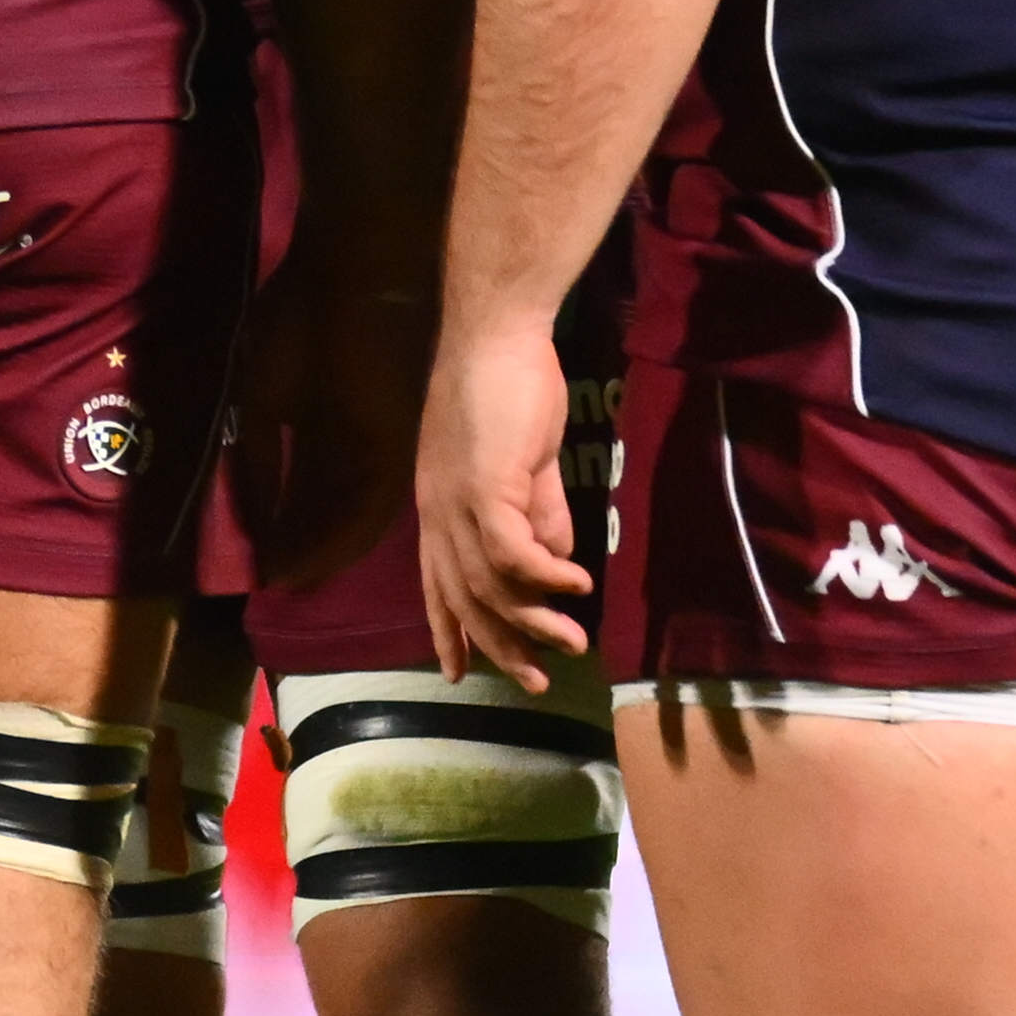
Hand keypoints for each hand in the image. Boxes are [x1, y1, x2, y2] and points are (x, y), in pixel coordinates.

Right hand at [233, 249, 435, 591]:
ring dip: (319, 551)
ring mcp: (379, 445)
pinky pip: (369, 507)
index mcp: (329, 424)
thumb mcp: (262, 396)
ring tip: (288, 577)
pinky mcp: (396, 444)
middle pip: (330, 509)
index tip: (264, 559)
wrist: (354, 273)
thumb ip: (257, 457)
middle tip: (278, 580)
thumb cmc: (302, 316)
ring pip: (352, 517)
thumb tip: (249, 511)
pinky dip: (337, 539)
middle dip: (303, 547)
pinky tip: (306, 558)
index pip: (310, 489)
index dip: (287, 524)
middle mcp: (357, 443)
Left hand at [413, 311, 595, 680]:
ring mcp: (456, 503)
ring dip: (534, 621)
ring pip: (490, 586)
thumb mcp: (524, 462)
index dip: (450, 629)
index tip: (463, 672)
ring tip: (573, 642)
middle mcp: (437, 513)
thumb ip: (539, 510)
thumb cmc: (510, 385)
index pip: (437, 584)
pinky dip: (546, 577)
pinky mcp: (485, 488)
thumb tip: (559, 557)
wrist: (498, 333)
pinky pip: (514, 553)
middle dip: (501, 646)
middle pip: (464, 598)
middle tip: (538, 681)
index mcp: (438, 507)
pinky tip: (578, 587)